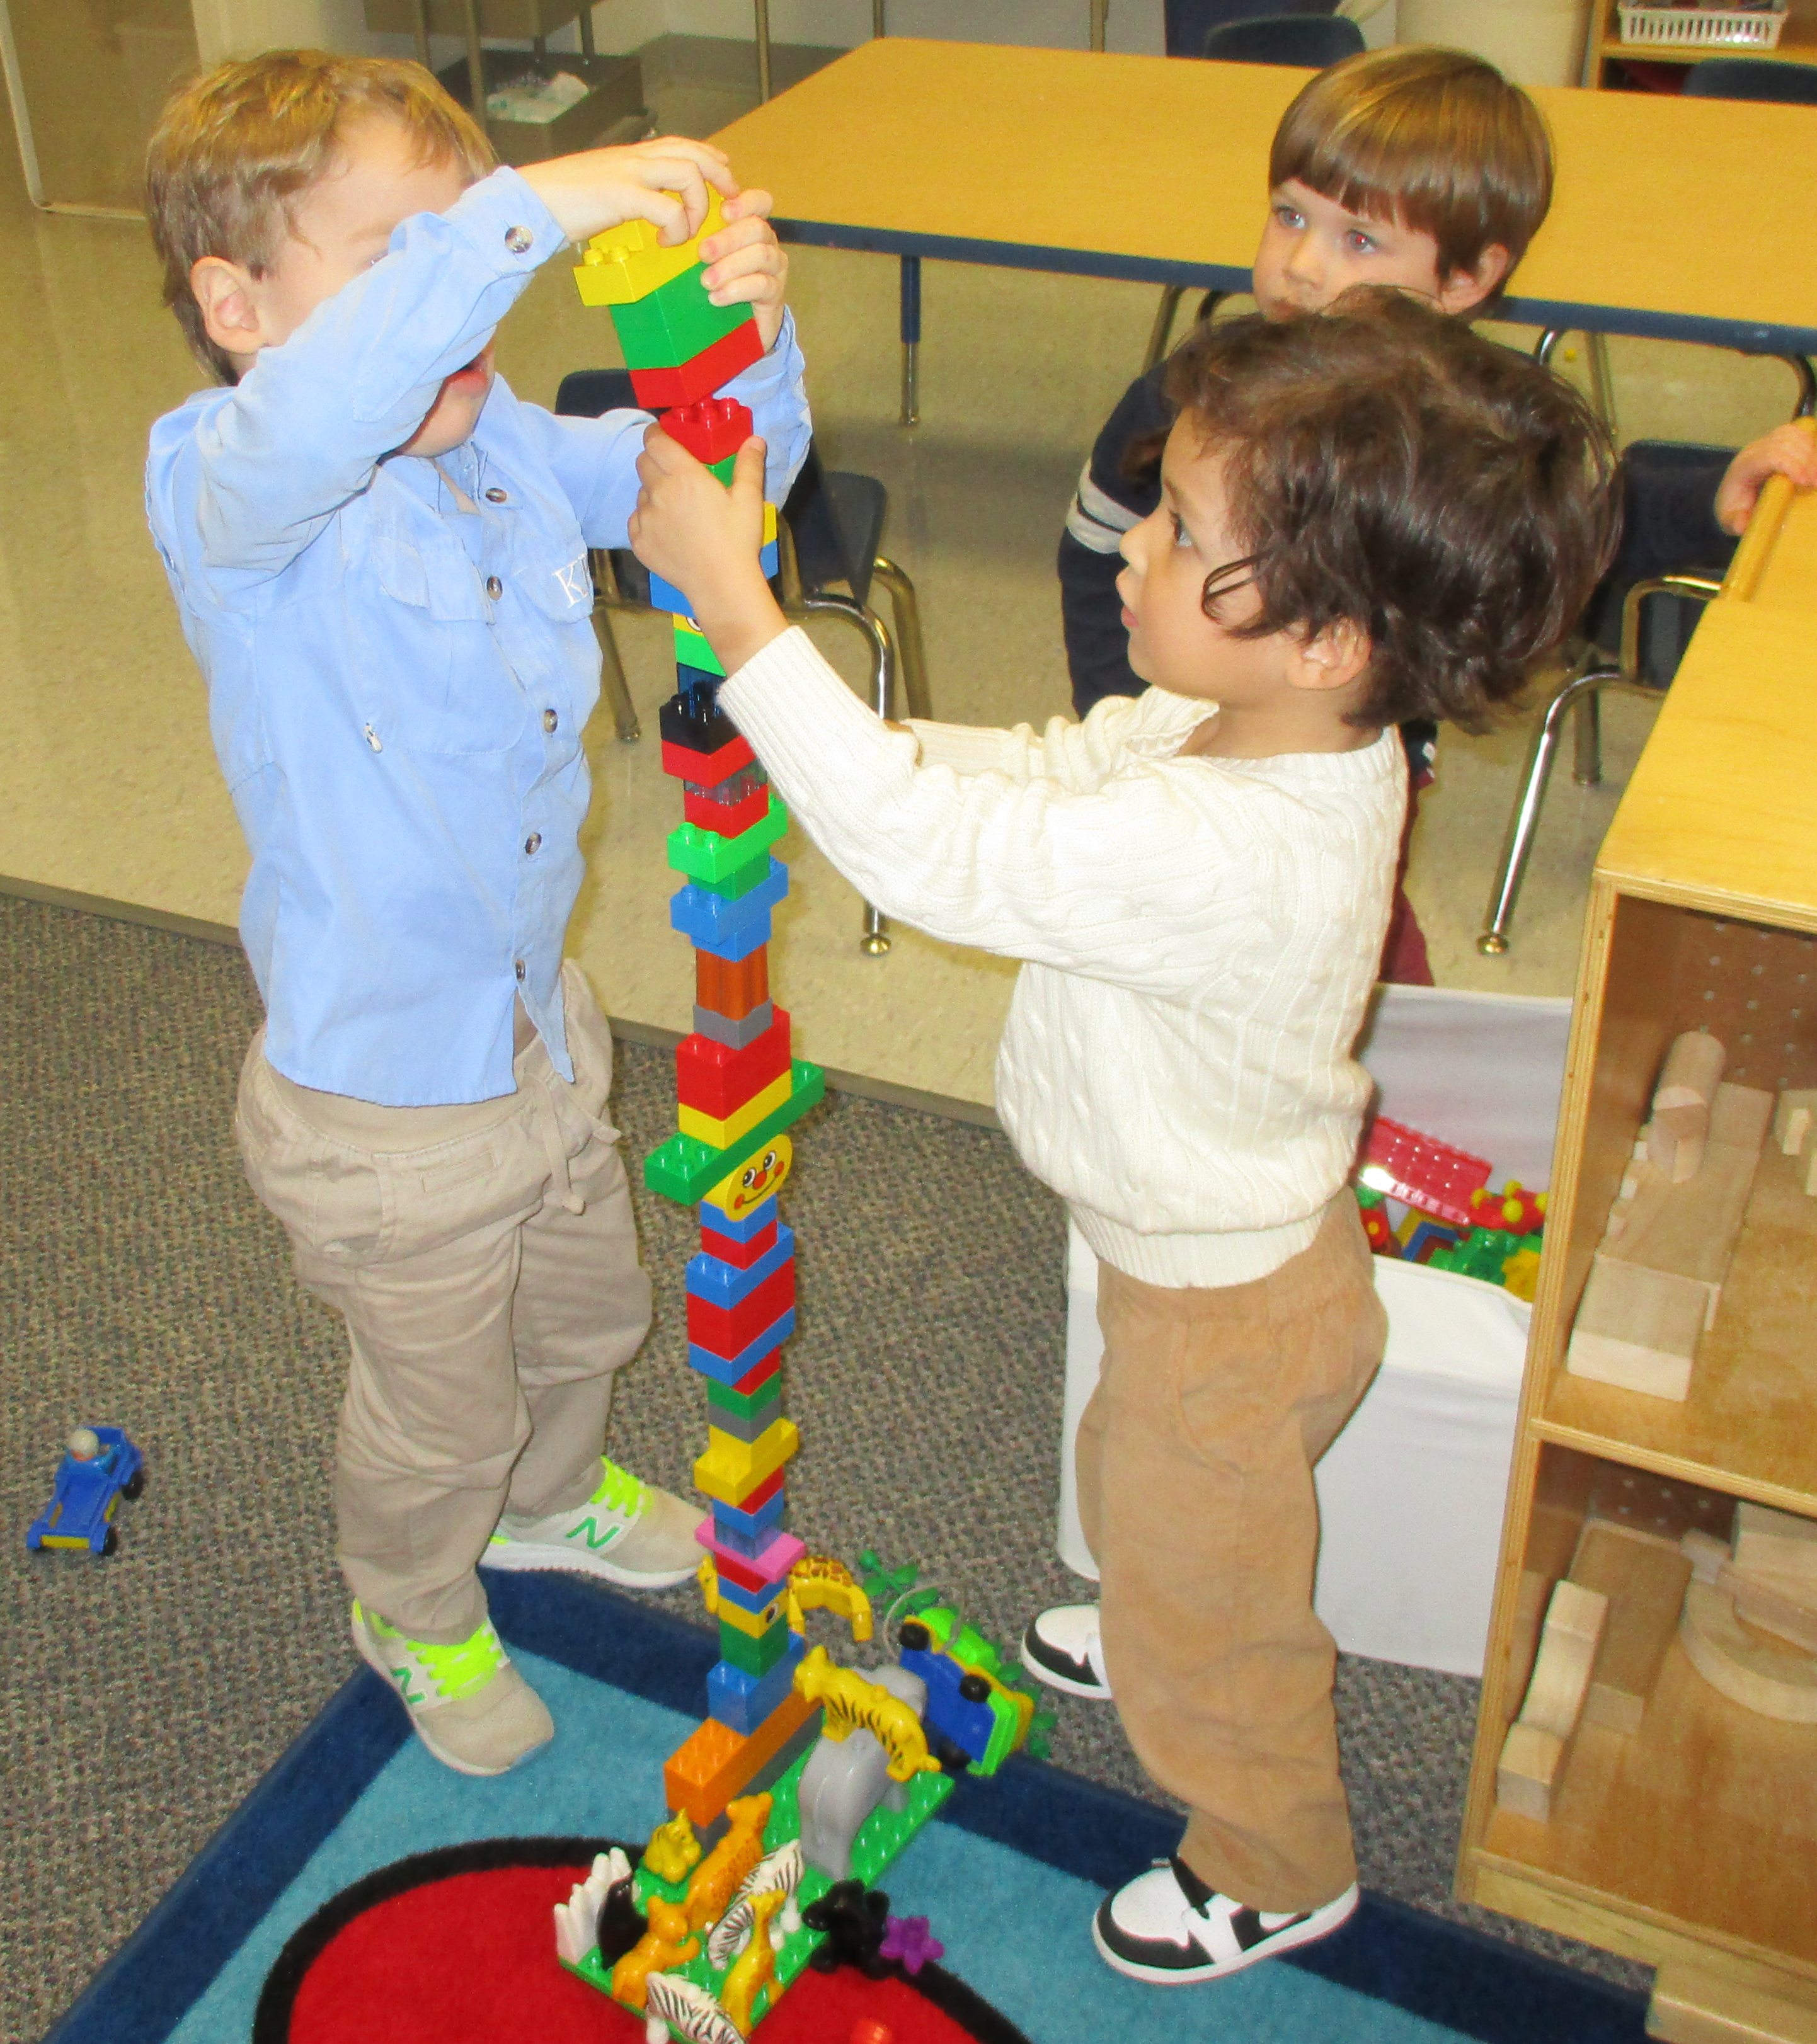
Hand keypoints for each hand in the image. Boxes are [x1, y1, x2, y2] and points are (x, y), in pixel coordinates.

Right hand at [516, 136, 735, 248]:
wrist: (530, 201)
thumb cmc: (560, 202)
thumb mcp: (601, 189)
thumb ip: (626, 191)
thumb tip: (641, 207)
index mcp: (630, 155)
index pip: (679, 144)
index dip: (708, 155)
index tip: (725, 172)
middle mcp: (634, 157)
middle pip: (693, 153)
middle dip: (720, 176)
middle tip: (731, 202)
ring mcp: (629, 173)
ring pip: (688, 175)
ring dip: (697, 206)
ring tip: (688, 231)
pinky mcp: (622, 195)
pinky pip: (667, 208)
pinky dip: (676, 227)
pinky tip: (666, 242)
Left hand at [630, 430, 787, 675]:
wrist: (720, 585)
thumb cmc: (738, 540)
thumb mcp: (749, 500)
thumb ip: (749, 465)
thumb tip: (754, 439)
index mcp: (684, 476)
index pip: (655, 441)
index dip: (655, 434)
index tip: (662, 436)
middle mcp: (659, 492)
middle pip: (643, 463)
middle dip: (654, 460)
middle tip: (672, 471)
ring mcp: (646, 518)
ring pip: (640, 493)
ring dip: (652, 492)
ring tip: (674, 508)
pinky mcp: (639, 541)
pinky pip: (636, 520)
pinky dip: (647, 519)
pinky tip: (666, 530)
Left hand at [700, 190, 788, 350]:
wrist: (737, 329)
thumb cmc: (716, 286)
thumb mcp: (705, 260)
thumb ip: (698, 241)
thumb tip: (668, 232)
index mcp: (751, 228)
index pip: (760, 202)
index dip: (745, 202)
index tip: (723, 212)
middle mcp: (767, 244)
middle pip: (757, 228)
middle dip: (728, 239)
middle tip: (702, 254)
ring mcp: (774, 269)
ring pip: (762, 255)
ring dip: (731, 266)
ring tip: (706, 282)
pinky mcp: (775, 295)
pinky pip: (762, 285)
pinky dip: (737, 290)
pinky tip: (716, 298)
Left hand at [1714, 420, 1816, 534]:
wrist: (1730, 493)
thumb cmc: (1733, 507)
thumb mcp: (1728, 519)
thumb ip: (1734, 522)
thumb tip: (1741, 525)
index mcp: (1743, 466)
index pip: (1770, 456)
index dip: (1791, 465)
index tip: (1806, 482)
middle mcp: (1754, 449)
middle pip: (1785, 442)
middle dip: (1806, 460)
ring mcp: (1766, 442)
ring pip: (1793, 434)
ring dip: (1811, 451)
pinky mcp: (1777, 441)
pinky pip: (1798, 433)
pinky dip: (1811, 446)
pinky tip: (1815, 462)